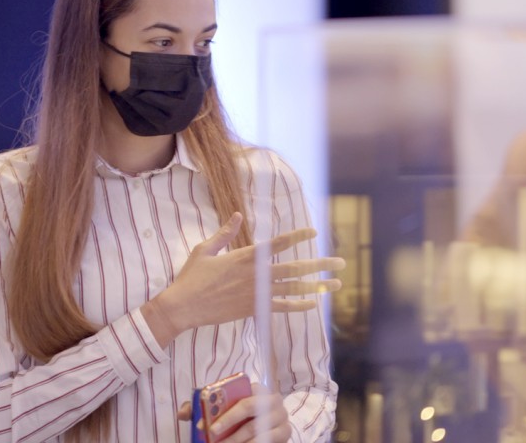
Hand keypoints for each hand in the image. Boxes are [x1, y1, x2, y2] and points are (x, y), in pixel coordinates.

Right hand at [142, 214, 344, 345]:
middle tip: (341, 263)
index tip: (313, 231)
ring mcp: (256, 294)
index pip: (277, 244)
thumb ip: (224, 233)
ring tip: (335, 285)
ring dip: (317, 286)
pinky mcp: (253, 310)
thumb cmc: (192, 277)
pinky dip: (298, 306)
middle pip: (294, 269)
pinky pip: (281, 308)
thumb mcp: (205, 249)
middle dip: (319, 264)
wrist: (184, 307)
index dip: (297, 237)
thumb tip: (238, 216)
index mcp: (244, 257)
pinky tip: (313, 304)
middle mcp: (255, 275)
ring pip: (293, 290)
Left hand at [176, 384, 290, 442]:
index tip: (204, 425)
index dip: (222, 411)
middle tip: (212, 436)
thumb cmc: (240, 413)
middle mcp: (272, 400)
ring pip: (255, 431)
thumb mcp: (223, 408)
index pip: (239, 396)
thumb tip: (181, 414)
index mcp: (257, 387)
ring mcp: (281, 418)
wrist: (267, 423)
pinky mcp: (285, 434)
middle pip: (248, 410)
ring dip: (235, 441)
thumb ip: (201, 406)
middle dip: (228, 425)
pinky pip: (266, 442)